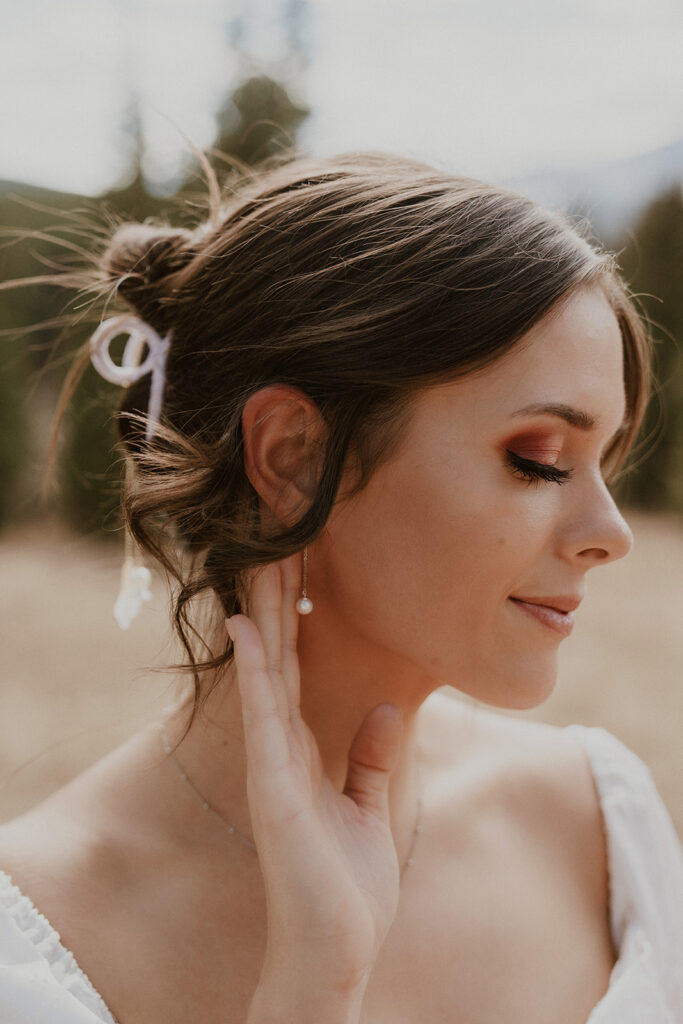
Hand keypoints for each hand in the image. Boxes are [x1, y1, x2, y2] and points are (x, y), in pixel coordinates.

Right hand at [227, 552, 403, 1003]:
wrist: (336, 951)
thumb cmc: (348, 889)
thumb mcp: (370, 810)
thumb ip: (371, 758)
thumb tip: (383, 707)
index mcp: (304, 752)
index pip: (300, 667)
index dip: (301, 616)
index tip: (304, 565)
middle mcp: (281, 748)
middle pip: (281, 656)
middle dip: (281, 598)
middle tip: (282, 537)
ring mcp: (273, 764)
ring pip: (267, 671)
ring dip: (264, 614)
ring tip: (262, 557)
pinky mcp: (272, 785)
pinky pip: (262, 713)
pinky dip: (257, 667)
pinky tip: (249, 625)